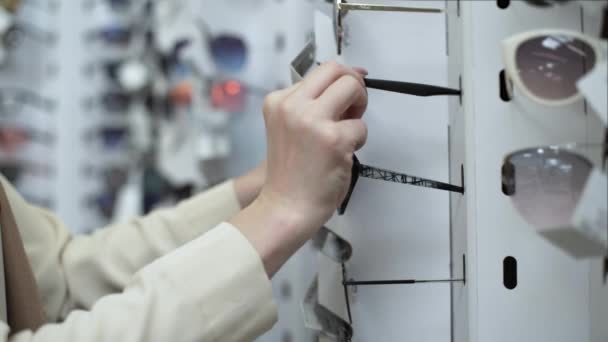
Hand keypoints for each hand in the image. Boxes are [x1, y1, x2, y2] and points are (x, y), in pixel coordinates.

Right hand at [230, 62, 367, 275]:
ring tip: (344, 135)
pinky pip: (361, 126)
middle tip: (353, 109)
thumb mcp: (289, 127)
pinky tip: (341, 156)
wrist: (286, 207)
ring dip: (357, 112)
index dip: (340, 82)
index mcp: (278, 101)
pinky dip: (358, 141)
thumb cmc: (291, 174)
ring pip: (353, 88)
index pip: (319, 71)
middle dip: (354, 86)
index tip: (347, 96)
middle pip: (337, 70)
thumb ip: (313, 103)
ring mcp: (312, 120)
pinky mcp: (333, 139)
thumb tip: (351, 77)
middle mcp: (292, 106)